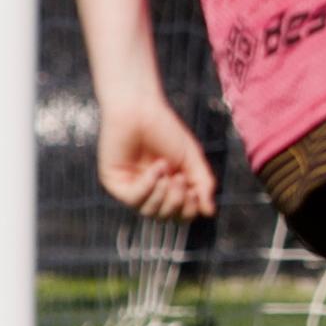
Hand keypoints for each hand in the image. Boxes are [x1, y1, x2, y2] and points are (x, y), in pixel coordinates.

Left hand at [97, 91, 216, 219]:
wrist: (140, 108)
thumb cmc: (165, 129)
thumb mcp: (191, 158)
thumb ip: (203, 184)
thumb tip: (210, 212)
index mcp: (168, 187)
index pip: (180, 214)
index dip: (189, 209)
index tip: (194, 189)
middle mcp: (150, 191)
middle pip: (166, 217)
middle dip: (177, 201)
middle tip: (180, 178)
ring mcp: (132, 188)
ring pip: (150, 212)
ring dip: (163, 193)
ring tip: (165, 168)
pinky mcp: (115, 183)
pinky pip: (134, 199)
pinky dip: (148, 186)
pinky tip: (155, 168)